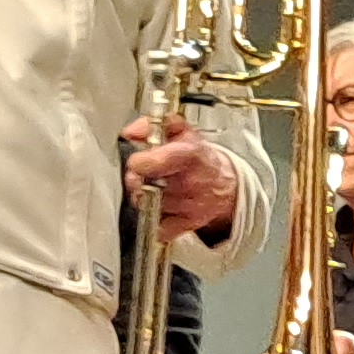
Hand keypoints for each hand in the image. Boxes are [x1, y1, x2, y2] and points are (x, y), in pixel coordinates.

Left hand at [124, 127, 240, 241]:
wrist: (224, 185)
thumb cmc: (198, 158)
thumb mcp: (181, 132)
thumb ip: (153, 126)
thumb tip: (130, 133)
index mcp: (189, 155)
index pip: (158, 162)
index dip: (140, 162)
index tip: (137, 160)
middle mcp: (191, 182)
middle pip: (147, 187)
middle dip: (136, 181)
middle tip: (140, 176)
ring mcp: (189, 206)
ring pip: (148, 206)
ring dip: (143, 198)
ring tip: (151, 188)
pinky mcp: (187, 225)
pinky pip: (158, 227)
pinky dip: (153, 219)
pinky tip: (158, 207)